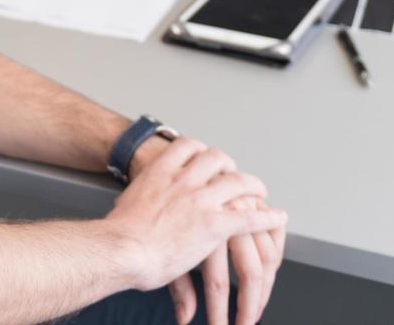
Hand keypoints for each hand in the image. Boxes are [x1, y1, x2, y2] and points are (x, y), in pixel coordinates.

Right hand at [105, 138, 284, 307]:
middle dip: (229, 164)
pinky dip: (267, 217)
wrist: (121, 248)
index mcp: (160, 171)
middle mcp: (184, 180)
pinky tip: (276, 218)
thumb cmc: (116, 233)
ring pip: (238, 182)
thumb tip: (127, 211)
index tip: (204, 155)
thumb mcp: (124, 204)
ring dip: (253, 185)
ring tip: (260, 190)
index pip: (187, 145)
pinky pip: (249, 217)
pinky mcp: (214, 224)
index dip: (200, 149)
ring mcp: (201, 200)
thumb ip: (136, 202)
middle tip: (234, 172)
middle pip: (216, 158)